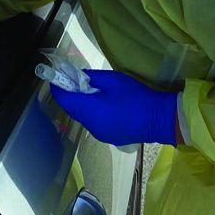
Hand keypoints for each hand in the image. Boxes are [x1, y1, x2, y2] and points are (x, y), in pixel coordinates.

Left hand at [50, 69, 177, 145]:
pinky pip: (93, 122)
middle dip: (71, 95)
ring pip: (83, 116)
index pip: (65, 99)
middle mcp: (90, 125)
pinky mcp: (107, 137)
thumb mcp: (114, 80)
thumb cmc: (136, 97)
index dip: (58, 88)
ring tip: (91, 91)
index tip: (55, 77)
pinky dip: (92, 112)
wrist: (159, 120)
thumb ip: (93, 77)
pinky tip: (103, 104)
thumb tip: (80, 77)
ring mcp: (98, 133)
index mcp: (90, 110)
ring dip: (82, 104)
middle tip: (74, 80)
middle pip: (73, 109)